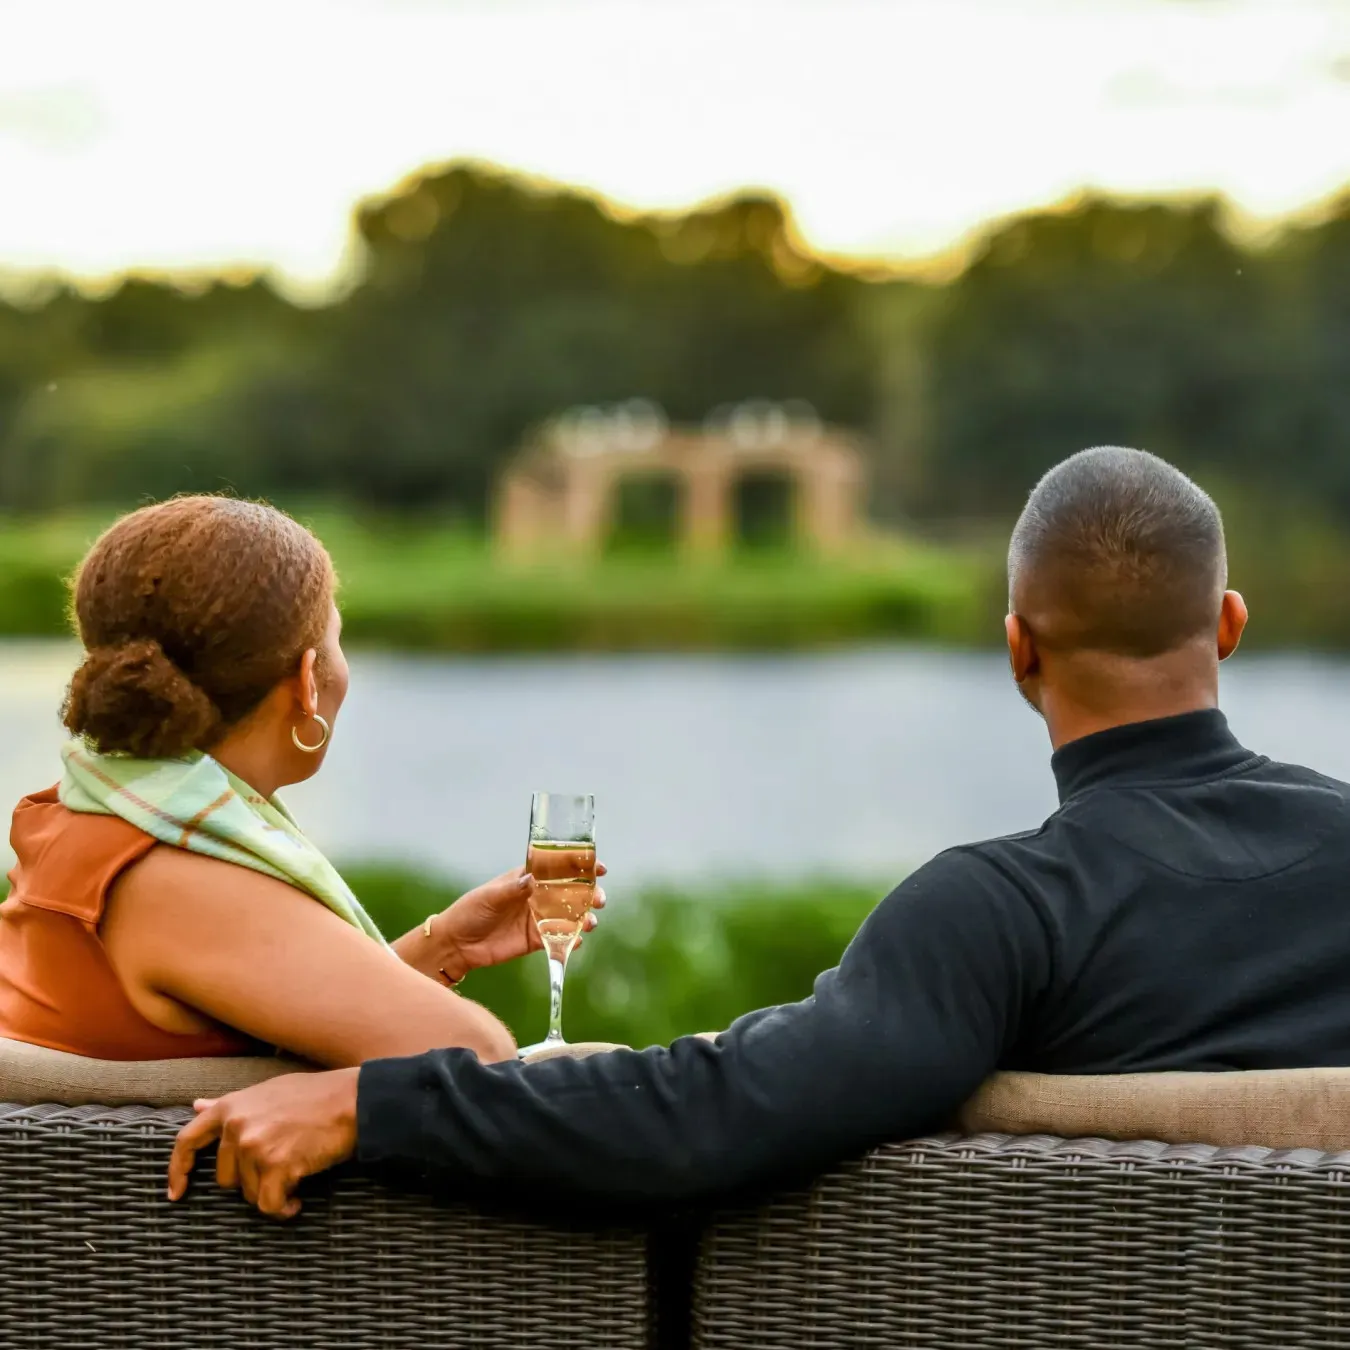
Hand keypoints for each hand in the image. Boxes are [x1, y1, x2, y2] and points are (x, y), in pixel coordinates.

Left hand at [167, 1068, 359, 1219]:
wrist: (352, 1101)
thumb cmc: (314, 1096)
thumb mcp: (267, 1092)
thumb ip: (230, 1105)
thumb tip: (195, 1107)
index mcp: (231, 1106)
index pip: (187, 1141)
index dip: (179, 1169)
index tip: (177, 1192)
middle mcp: (237, 1125)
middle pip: (225, 1178)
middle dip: (250, 1182)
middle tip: (279, 1169)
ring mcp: (255, 1145)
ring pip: (248, 1194)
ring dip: (271, 1193)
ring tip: (295, 1178)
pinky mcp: (276, 1164)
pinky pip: (269, 1204)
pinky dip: (284, 1209)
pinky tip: (298, 1201)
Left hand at [437, 864, 606, 973]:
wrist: (456, 944)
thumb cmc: (470, 911)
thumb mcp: (490, 896)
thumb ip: (513, 889)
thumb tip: (533, 879)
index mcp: (527, 878)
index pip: (559, 867)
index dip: (581, 866)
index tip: (599, 867)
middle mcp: (537, 896)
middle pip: (572, 892)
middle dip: (590, 894)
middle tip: (599, 899)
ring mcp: (538, 919)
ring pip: (570, 916)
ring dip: (584, 918)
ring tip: (590, 923)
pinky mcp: (536, 940)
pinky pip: (559, 940)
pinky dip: (571, 941)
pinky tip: (576, 942)